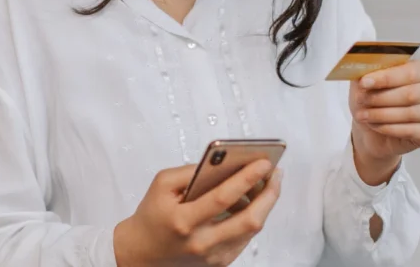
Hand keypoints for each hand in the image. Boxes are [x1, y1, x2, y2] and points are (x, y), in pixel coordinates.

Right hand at [113, 159, 282, 265]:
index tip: (265, 162)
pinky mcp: (220, 262)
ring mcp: (213, 256)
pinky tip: (252, 201)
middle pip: (249, 220)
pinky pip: (246, 237)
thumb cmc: (152, 214)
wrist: (142, 253)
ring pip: (252, 230)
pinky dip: (253, 216)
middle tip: (276, 173)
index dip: (247, 178)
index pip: (223, 198)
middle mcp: (201, 243)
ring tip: (267, 182)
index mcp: (184, 221)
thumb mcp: (162, 185)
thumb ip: (191, 171)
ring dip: (264, 203)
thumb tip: (225, 162)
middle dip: (269, 194)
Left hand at [350, 60, 419, 181]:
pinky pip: (411, 131)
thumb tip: (364, 68)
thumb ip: (367, 70)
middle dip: (381, 98)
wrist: (372, 128)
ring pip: (410, 114)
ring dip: (381, 115)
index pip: (409, 72)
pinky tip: (375, 125)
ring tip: (362, 115)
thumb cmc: (373, 98)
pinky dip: (388, 128)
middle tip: (361, 100)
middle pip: (410, 94)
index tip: (364, 82)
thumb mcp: (366, 81)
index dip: (385, 78)